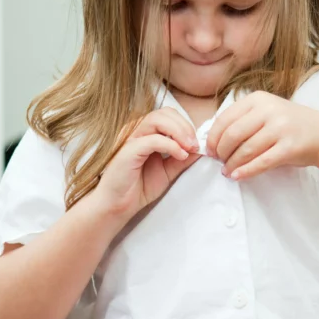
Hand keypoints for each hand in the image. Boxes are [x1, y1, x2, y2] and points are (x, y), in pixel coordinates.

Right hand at [93, 108, 199, 222]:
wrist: (119, 205)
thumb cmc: (139, 187)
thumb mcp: (168, 170)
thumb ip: (182, 158)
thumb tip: (199, 148)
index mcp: (145, 132)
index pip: (168, 115)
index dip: (185, 125)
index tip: (197, 143)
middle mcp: (136, 130)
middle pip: (164, 113)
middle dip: (185, 126)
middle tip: (195, 144)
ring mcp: (130, 138)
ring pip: (157, 120)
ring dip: (179, 131)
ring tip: (189, 148)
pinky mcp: (128, 150)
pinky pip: (153, 139)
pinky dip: (171, 145)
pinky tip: (181, 155)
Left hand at [206, 92, 318, 179]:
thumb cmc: (288, 125)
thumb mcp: (265, 112)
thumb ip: (242, 120)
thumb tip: (213, 140)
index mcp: (258, 99)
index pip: (225, 119)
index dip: (213, 137)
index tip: (210, 150)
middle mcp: (269, 110)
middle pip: (233, 134)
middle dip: (221, 151)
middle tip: (219, 161)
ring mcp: (281, 128)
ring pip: (246, 150)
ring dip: (232, 164)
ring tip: (227, 171)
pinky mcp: (289, 148)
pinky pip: (261, 162)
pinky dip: (245, 171)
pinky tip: (237, 176)